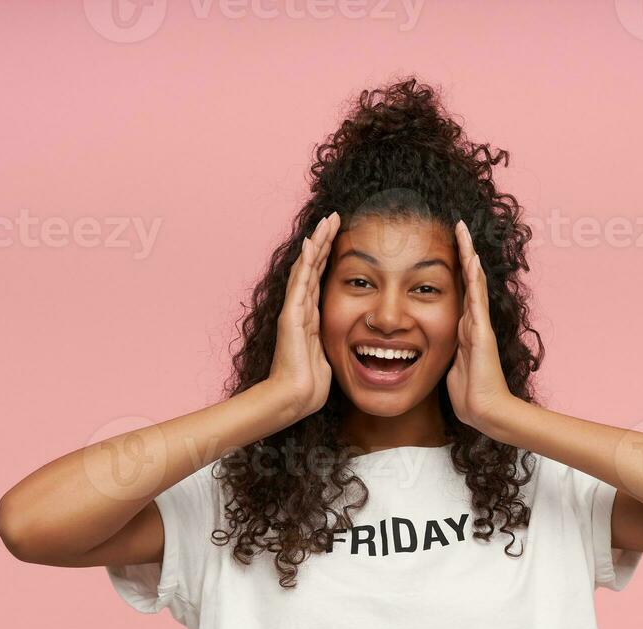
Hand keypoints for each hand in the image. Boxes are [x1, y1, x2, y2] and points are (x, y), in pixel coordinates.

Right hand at [267, 212, 339, 421]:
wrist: (293, 398)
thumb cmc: (309, 386)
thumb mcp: (329, 359)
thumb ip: (333, 345)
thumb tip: (350, 345)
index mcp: (311, 318)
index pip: (320, 278)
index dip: (329, 256)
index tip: (342, 235)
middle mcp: (301, 309)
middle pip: (312, 266)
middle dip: (324, 241)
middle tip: (335, 217)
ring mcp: (294, 310)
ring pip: (306, 268)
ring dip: (317, 243)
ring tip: (326, 221)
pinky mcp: (292, 316)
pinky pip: (300, 283)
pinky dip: (306, 262)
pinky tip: (311, 243)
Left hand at [446, 220, 514, 433]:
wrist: (485, 411)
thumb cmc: (469, 396)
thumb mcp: (450, 368)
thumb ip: (446, 354)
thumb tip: (431, 349)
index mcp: (464, 330)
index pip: (458, 292)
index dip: (453, 270)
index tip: (445, 248)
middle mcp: (473, 322)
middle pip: (467, 280)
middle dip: (462, 254)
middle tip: (457, 227)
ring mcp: (479, 326)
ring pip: (473, 283)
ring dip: (468, 257)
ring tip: (463, 232)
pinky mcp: (482, 333)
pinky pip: (476, 300)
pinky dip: (473, 278)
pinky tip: (471, 259)